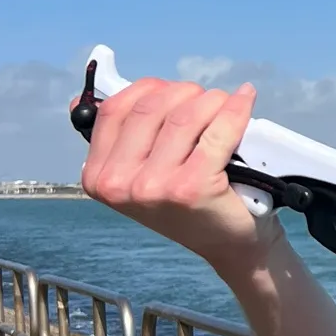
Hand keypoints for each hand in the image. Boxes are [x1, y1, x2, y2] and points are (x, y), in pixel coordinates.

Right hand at [78, 77, 282, 273]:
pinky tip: (244, 99)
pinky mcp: (193, 186)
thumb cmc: (190, 205)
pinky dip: (235, 110)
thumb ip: (123, 140)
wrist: (229, 246)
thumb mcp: (142, 176)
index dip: (149, 90)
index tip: (173, 91)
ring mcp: (155, 186)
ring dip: (211, 100)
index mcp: (99, 177)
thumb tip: (91, 94)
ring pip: (184, 116)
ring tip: (225, 104)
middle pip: (152, 107)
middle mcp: (120, 183)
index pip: (115, 110)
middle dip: (184, 94)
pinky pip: (217, 131)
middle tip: (207, 100)